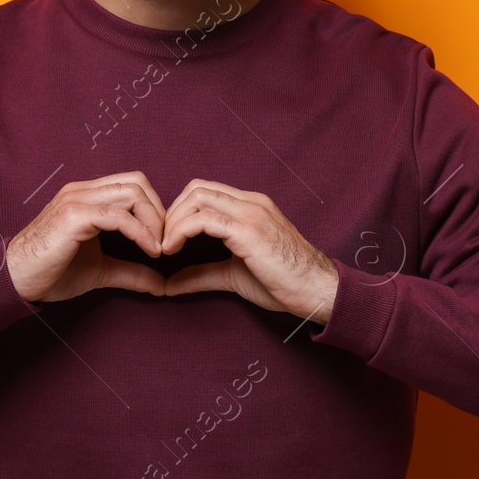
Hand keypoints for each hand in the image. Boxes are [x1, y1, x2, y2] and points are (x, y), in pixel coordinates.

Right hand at [6, 171, 167, 303]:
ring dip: (153, 220)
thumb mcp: (100, 270)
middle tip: (164, 243)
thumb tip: (162, 285)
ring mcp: (76, 200)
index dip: (155, 208)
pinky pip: (118, 216)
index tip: (162, 240)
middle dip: (159, 212)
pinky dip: (140, 232)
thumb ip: (130, 272)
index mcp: (87, 195)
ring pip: (131, 192)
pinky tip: (149, 251)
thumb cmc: (51, 272)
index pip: (133, 184)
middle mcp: (82, 190)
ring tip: (157, 248)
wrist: (15, 280)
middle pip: (137, 182)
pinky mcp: (73, 216)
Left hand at [159, 179, 338, 323]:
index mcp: (251, 206)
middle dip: (171, 212)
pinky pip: (204, 219)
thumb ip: (202, 274)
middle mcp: (251, 202)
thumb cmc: (283, 283)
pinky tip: (172, 249)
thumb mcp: (233, 275)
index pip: (205, 191)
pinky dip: (181, 230)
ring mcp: (251, 213)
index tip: (167, 237)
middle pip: (196, 188)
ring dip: (173, 220)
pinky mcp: (248, 230)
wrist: (317, 290)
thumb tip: (169, 284)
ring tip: (164, 246)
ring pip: (198, 197)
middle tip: (161, 241)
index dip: (180, 210)